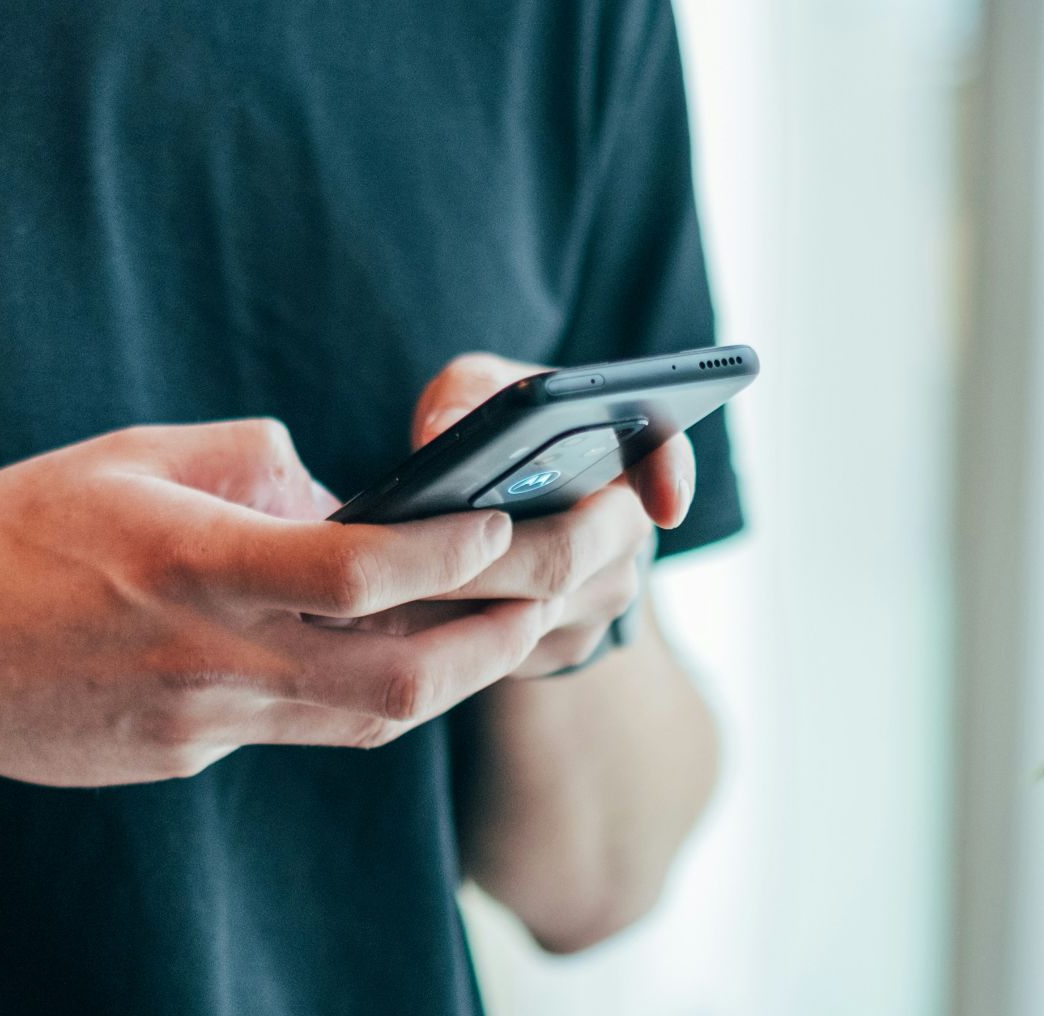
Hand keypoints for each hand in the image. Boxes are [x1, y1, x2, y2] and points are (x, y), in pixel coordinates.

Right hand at [0, 419, 564, 786]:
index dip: (457, 549)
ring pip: (370, 723)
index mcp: (194, 567)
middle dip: (503, 632)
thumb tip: (326, 482)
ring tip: (511, 621)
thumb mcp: (119, 458)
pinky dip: (364, 692)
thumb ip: (240, 461)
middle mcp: (211, 658)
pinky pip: (302, 731)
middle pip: (401, 678)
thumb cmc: (1, 538)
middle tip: (567, 581)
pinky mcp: (185, 757)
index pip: (362, 572)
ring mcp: (201, 725)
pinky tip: (388, 653)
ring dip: (457, 674)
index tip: (513, 515)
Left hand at [331, 354, 693, 677]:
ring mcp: (597, 601)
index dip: (671, 477)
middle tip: (407, 553)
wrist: (492, 508)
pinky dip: (445, 634)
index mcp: (620, 456)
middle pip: (566, 555)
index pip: (664, 455)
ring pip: (528, 612)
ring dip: (454, 601)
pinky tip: (385, 618)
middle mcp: (623, 533)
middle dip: (483, 556)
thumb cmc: (486, 433)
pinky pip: (504, 650)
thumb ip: (466, 395)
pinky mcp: (557, 649)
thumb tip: (445, 434)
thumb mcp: (475, 393)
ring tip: (373, 586)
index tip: (663, 503)